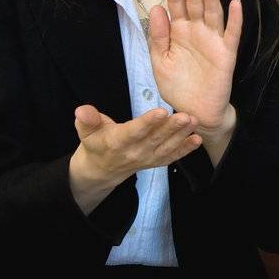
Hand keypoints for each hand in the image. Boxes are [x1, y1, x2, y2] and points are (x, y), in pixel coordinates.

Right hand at [68, 104, 201, 212]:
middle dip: (172, 127)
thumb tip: (82, 110)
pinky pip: (172, 157)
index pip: (134, 132)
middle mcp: (134, 152)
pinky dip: (185, 150)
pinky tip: (197, 140)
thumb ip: (87, 120)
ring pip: (166, 147)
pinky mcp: (156, 162)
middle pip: (155, 139)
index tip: (161, 111)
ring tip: (194, 122)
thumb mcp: (86, 131)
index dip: (147, 122)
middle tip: (187, 116)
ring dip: (182, 136)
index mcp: (117, 142)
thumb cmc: (96, 143)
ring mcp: (147, 159)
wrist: (102, 169)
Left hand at [150, 0, 241, 138]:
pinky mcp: (226, 54)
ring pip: (212, 12)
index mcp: (178, 31)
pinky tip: (234, 4)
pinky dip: (234, 20)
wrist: (194, 111)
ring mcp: (212, 40)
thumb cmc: (177, 86)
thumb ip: (158, 36)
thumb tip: (157, 9)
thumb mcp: (159, 62)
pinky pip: (231, 34)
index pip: (175, 3)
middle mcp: (196, 31)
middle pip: (195, 1)